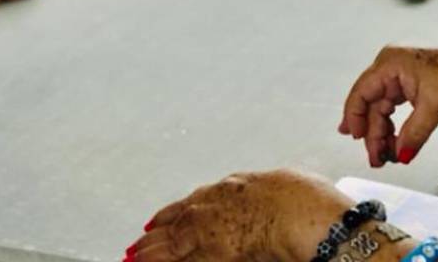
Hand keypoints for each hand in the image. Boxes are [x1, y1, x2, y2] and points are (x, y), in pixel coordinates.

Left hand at [127, 169, 354, 261]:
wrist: (302, 217)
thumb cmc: (304, 202)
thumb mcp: (285, 183)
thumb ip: (267, 190)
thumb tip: (275, 190)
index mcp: (234, 186)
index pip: (195, 199)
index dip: (177, 211)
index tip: (162, 220)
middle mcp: (215, 204)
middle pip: (176, 219)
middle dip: (156, 233)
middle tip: (137, 245)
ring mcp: (207, 230)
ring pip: (169, 242)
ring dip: (149, 252)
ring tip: (132, 258)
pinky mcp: (208, 254)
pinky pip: (178, 261)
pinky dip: (161, 261)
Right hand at [339, 44, 437, 166]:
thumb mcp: (435, 106)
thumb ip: (414, 132)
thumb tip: (401, 155)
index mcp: (390, 63)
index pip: (361, 92)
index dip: (355, 117)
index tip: (356, 139)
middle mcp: (389, 67)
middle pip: (370, 104)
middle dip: (372, 133)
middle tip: (377, 159)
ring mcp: (397, 75)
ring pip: (380, 109)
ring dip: (382, 133)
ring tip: (386, 156)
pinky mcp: (406, 84)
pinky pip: (392, 108)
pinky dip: (392, 126)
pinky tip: (392, 143)